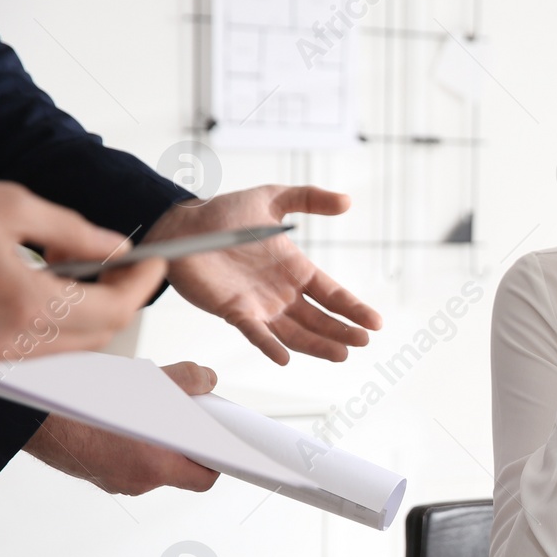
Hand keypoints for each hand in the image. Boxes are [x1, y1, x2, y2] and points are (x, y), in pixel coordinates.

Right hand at [0, 182, 165, 358]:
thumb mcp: (9, 208)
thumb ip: (71, 230)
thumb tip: (116, 247)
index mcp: (26, 304)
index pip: (115, 308)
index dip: (143, 284)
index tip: (153, 261)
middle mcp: (12, 339)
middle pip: (100, 332)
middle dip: (121, 296)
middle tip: (123, 262)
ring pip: (70, 341)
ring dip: (88, 307)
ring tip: (73, 260)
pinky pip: (38, 343)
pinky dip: (56, 316)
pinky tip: (47, 280)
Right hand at [23, 361, 220, 494]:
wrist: (35, 419)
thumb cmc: (85, 407)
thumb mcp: (145, 384)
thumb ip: (185, 381)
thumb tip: (207, 380)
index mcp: (155, 466)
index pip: (205, 477)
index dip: (218, 460)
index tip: (223, 444)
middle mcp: (137, 481)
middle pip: (181, 470)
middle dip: (188, 444)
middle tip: (188, 418)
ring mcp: (115, 480)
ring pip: (152, 463)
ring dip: (160, 441)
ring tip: (153, 412)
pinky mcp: (97, 472)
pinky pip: (127, 461)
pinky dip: (135, 443)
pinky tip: (126, 419)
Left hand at [143, 185, 381, 363]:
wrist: (181, 225)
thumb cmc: (224, 213)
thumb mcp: (272, 198)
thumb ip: (308, 198)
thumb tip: (347, 200)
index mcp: (296, 270)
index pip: (332, 294)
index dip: (354, 309)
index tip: (375, 322)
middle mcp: (282, 293)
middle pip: (319, 319)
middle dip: (342, 331)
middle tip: (363, 341)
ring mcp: (260, 305)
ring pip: (294, 332)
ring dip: (317, 345)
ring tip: (341, 354)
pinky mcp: (234, 311)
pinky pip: (255, 333)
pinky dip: (269, 346)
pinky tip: (284, 359)